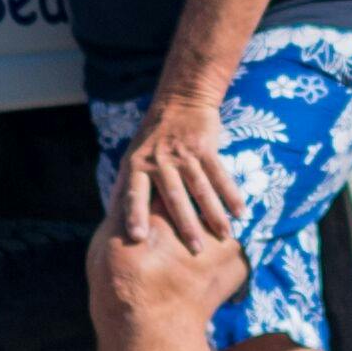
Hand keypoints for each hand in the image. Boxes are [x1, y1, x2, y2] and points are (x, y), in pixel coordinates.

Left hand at [111, 106, 242, 252]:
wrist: (180, 101)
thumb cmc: (151, 138)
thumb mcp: (131, 158)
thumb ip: (124, 188)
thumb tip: (111, 221)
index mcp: (137, 166)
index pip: (134, 194)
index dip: (135, 214)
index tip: (137, 237)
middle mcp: (159, 161)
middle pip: (174, 197)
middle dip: (186, 224)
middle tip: (195, 250)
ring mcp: (184, 154)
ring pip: (200, 188)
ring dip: (214, 213)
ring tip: (224, 236)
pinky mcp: (205, 147)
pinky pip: (219, 174)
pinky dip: (231, 193)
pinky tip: (240, 211)